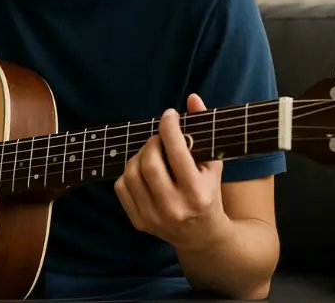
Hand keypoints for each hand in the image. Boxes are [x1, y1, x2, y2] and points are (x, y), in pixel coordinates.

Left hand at [114, 93, 228, 250]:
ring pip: (132, 173)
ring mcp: (154, 217)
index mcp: (197, 193)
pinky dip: (130, 172)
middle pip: (149, 163)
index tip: (169, 115)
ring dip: (139, 155)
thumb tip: (193, 99)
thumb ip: (203, 129)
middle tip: (159, 137)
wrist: (202, 235)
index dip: (169, 127)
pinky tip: (144, 171)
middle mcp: (174, 207)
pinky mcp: (139, 222)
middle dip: (152, 142)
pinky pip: (122, 186)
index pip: (176, 152)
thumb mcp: (213, 163)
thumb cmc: (208, 193)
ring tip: (152, 153)